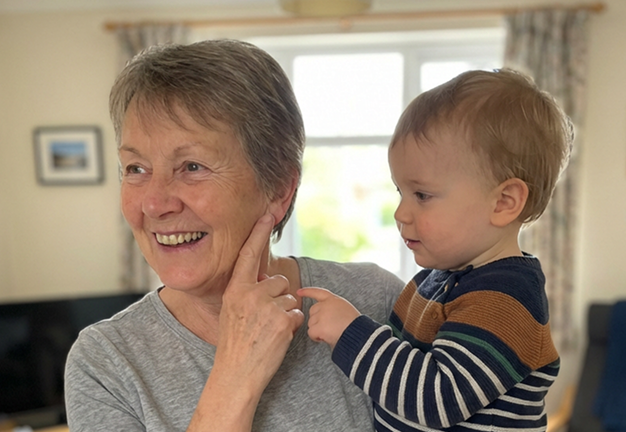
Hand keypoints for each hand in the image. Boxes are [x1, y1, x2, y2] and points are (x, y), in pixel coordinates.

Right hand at [189, 214, 303, 430]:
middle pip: (279, 282)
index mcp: (236, 290)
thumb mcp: (232, 311)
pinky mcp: (282, 321)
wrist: (236, 373)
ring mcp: (267, 308)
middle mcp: (250, 294)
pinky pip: (297, 314)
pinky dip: (292, 326)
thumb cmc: (234, 343)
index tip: (268, 213)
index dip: (259, 233)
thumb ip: (247, 292)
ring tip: (268, 331)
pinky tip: (277, 338)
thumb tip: (267, 280)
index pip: (248, 255)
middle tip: (263, 320)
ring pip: (290, 299)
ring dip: (285, 313)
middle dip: (278, 298)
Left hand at [297, 287, 359, 349]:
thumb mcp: (346, 310)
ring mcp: (322, 315)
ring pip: (311, 323)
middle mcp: (326, 305)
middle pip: (312, 312)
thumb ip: (334, 310)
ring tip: (332, 333)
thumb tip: (325, 320)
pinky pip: (311, 333)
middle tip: (329, 328)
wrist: (359, 334)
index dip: (308, 292)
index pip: (318, 292)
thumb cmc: (356, 326)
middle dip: (317, 320)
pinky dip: (317, 337)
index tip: (298, 292)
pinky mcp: (319, 326)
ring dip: (318, 330)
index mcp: (334, 300)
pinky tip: (326, 338)